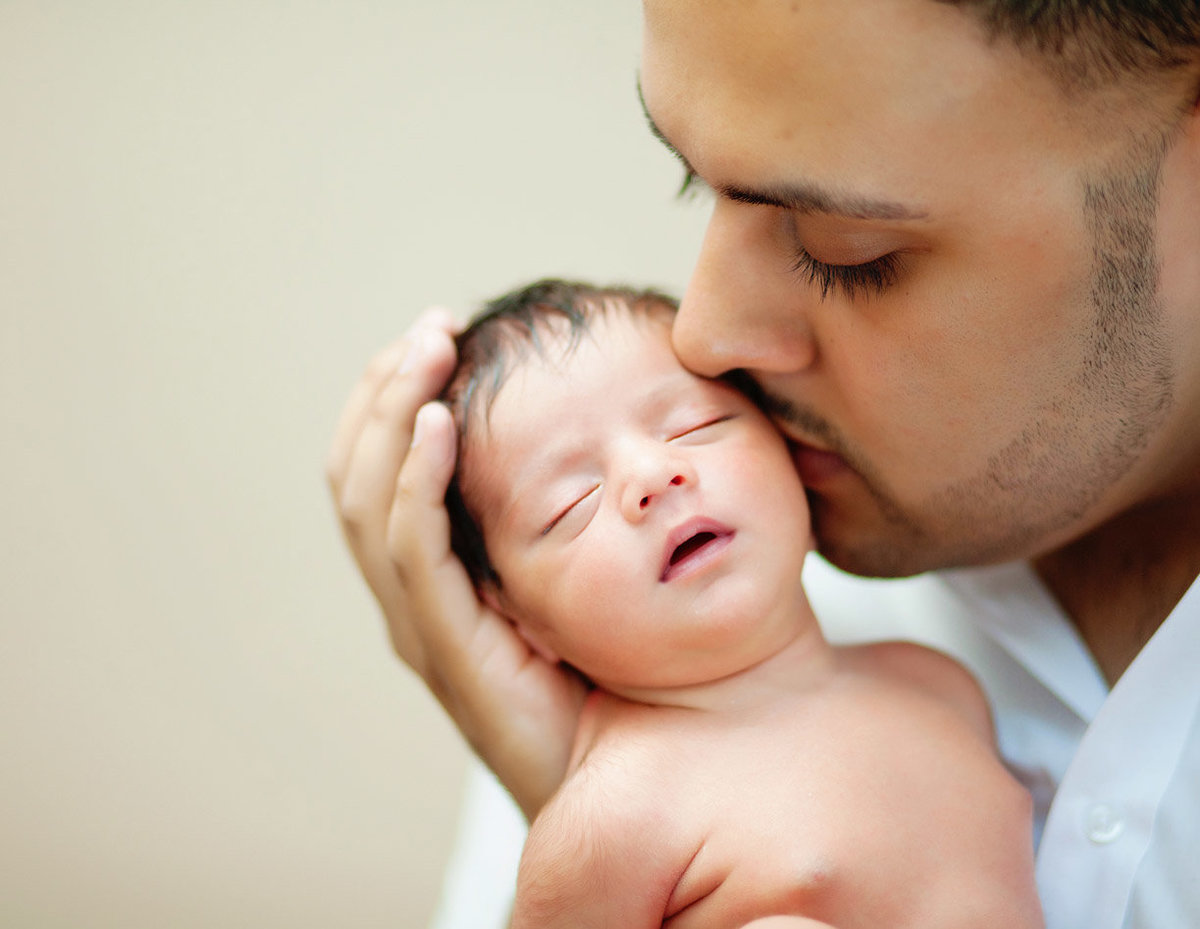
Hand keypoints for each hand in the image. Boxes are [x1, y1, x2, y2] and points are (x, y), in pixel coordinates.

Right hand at [326, 309, 586, 818]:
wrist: (652, 755)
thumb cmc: (632, 655)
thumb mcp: (585, 558)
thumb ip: (561, 499)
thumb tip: (586, 410)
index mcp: (437, 572)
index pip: (381, 468)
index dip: (395, 395)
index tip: (440, 330)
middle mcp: (414, 593)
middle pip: (358, 473)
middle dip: (386, 390)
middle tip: (433, 326)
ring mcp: (422, 623)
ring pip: (369, 502)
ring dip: (390, 415)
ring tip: (428, 348)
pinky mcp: (447, 649)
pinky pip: (413, 552)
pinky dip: (414, 480)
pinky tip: (436, 421)